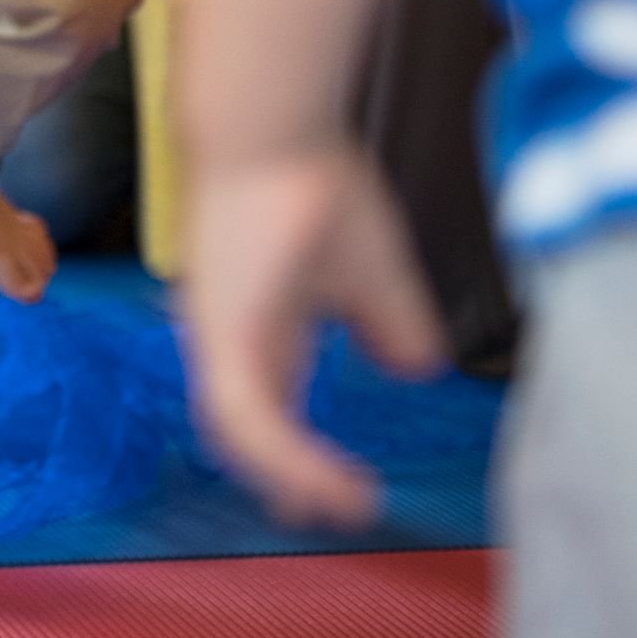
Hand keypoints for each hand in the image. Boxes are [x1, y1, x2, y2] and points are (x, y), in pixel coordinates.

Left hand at [176, 140, 445, 529]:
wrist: (274, 124)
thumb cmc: (313, 177)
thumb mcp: (374, 269)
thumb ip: (393, 322)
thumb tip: (418, 368)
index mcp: (257, 313)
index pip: (266, 393)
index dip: (294, 443)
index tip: (341, 482)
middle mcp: (228, 329)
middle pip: (241, 425)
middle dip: (282, 475)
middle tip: (324, 514)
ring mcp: (217, 333)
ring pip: (241, 434)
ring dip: (291, 477)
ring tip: (342, 508)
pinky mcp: (219, 337)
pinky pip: (249, 422)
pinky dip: (290, 461)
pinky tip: (331, 484)